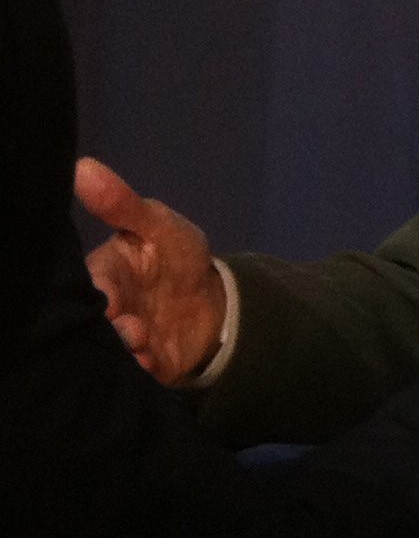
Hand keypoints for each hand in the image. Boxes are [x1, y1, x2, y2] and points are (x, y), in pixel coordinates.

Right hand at [75, 157, 223, 384]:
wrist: (215, 298)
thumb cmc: (176, 256)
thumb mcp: (157, 223)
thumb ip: (123, 204)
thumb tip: (84, 167)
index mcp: (104, 273)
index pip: (91, 283)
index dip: (99, 292)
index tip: (109, 301)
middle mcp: (107, 309)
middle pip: (97, 322)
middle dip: (111, 326)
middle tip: (130, 326)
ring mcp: (125, 338)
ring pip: (114, 348)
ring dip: (127, 348)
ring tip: (142, 342)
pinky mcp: (145, 362)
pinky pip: (139, 370)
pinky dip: (145, 367)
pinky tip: (153, 361)